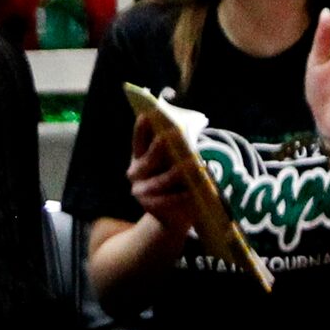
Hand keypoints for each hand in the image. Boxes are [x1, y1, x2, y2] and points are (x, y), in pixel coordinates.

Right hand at [126, 112, 197, 238]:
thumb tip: (191, 125)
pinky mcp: (151, 207)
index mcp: (139, 158)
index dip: (141, 129)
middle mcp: (136, 173)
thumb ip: (175, 147)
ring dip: (176, 173)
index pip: (139, 141)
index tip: (147, 115)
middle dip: (159, 147)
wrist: (172, 214)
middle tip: (172, 134)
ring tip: (194, 164)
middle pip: (149, 160)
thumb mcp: (173, 162)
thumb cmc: (176, 180)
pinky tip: (192, 191)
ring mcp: (141, 191)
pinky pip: (167, 200)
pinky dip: (180, 195)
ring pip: (159, 181)